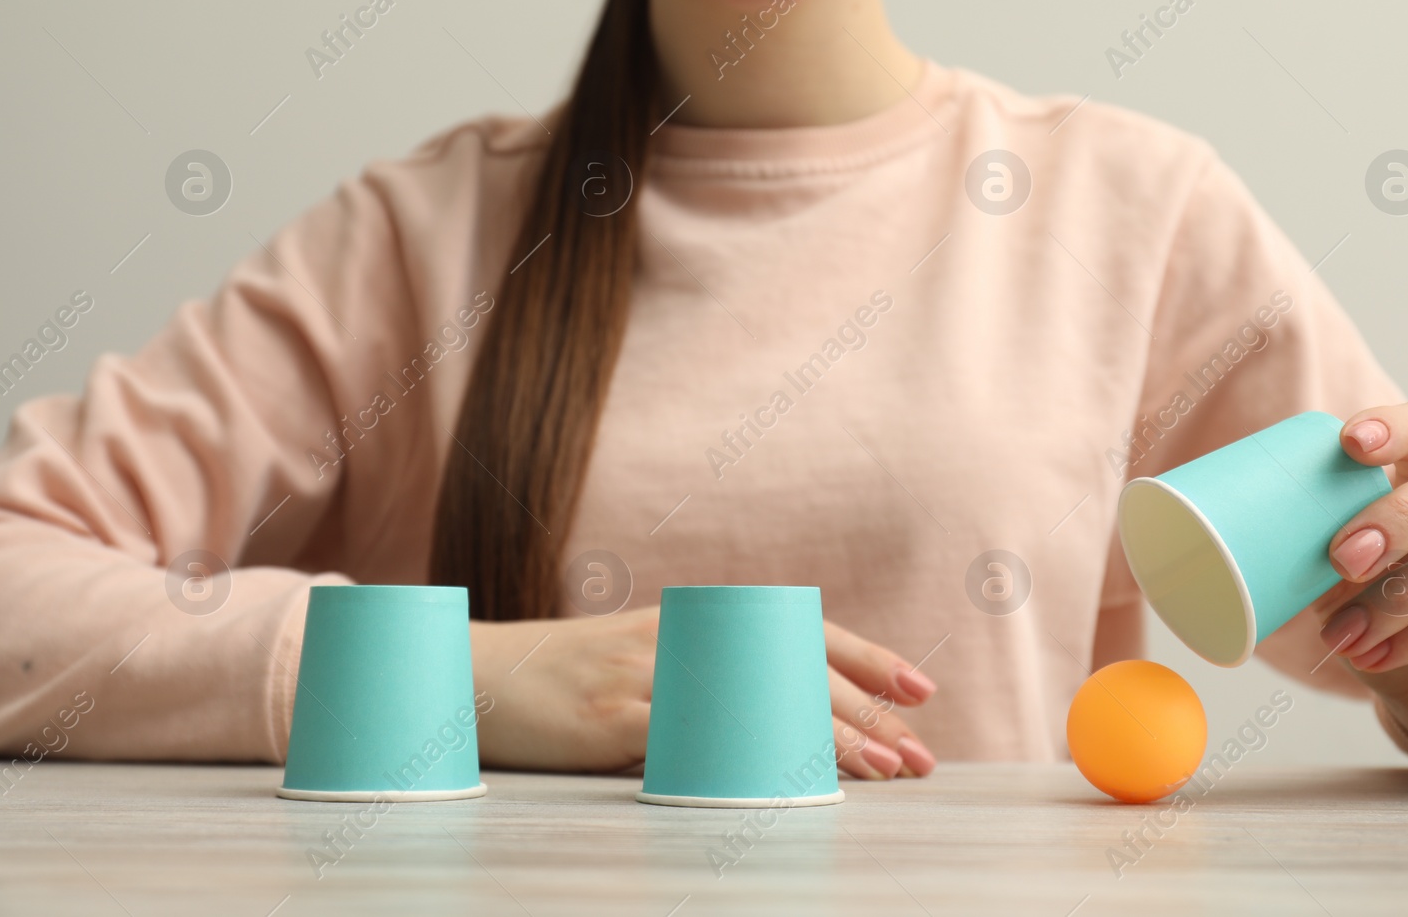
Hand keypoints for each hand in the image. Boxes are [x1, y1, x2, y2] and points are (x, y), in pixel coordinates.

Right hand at [470, 609, 938, 777]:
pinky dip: (744, 759)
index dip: (867, 660)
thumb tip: (783, 710)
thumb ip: (711, 673)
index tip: (922, 690)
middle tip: (919, 754)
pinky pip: (695, 736)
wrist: (484, 675)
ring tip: (881, 770)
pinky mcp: (617, 714)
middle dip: (867, 714)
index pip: (803, 633)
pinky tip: (783, 783)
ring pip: (760, 703)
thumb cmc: (571, 678)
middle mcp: (689, 638)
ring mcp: (653, 674)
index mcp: (703, 623)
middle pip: (796, 670)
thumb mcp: (650, 661)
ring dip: (826, 739)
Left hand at [1315, 403, 1407, 761]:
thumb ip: (1324, 548)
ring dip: (1399, 594)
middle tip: (1340, 558)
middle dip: (1398, 516)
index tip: (1349, 443)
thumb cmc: (1399, 622)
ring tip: (1342, 633)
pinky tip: (1377, 655)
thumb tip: (1250, 539)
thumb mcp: (1354, 581)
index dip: (1396, 427)